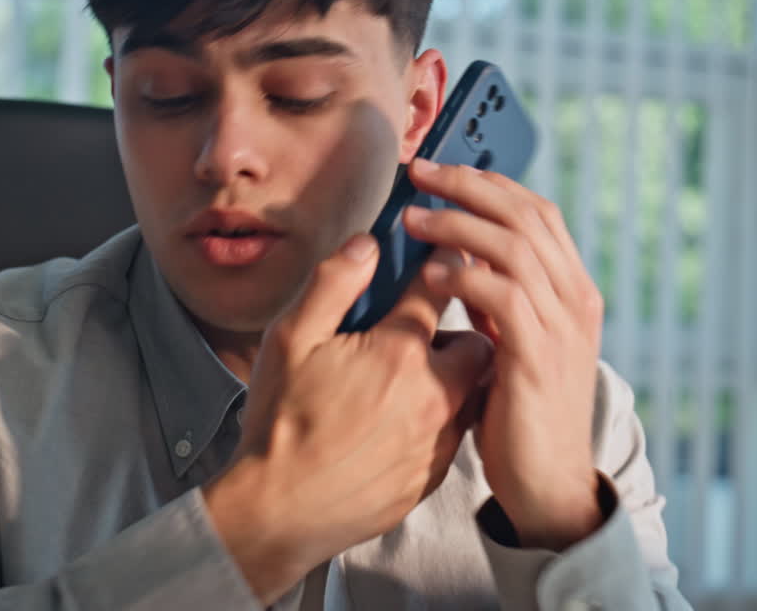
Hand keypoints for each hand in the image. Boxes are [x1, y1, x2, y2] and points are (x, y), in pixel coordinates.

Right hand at [203, 234, 491, 604]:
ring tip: (411, 381)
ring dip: (453, 379)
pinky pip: (456, 435)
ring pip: (473, 392)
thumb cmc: (281, 422)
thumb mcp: (291, 339)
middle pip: (478, 342)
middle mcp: (434, 394)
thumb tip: (367, 244)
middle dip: (460, 330)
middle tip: (422, 336)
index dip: (444, 261)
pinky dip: (439, 421)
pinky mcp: (436, 475)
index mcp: (399, 352)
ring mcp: (439, 439)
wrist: (278, 512)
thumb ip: (334, 284)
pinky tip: (398, 424)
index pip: (441, 286)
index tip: (445, 249)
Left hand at [402, 157, 605, 550]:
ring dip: (456, 224)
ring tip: (411, 219)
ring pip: (513, 247)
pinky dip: (465, 277)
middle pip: (524, 216)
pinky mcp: (538, 357)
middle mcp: (575, 299)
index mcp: (572, 290)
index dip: (490, 183)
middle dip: (467, 185)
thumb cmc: (521, 411)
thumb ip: (496, 298)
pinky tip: (430, 275)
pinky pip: (503, 297)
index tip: (442, 169)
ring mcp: (562, 327)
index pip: (537, 212)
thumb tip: (456, 254)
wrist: (548, 484)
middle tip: (418, 173)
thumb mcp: (512, 341)